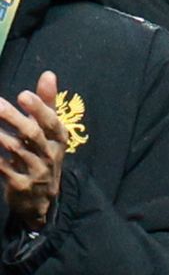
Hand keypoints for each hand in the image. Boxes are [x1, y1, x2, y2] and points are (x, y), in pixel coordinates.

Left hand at [0, 72, 67, 229]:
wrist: (42, 199)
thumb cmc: (43, 155)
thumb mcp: (50, 132)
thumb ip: (47, 103)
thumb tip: (48, 74)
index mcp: (57, 138)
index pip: (51, 121)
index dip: (39, 108)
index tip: (23, 94)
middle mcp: (50, 154)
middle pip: (33, 134)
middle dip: (14, 118)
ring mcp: (36, 171)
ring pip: (16, 150)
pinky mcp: (21, 184)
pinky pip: (4, 168)